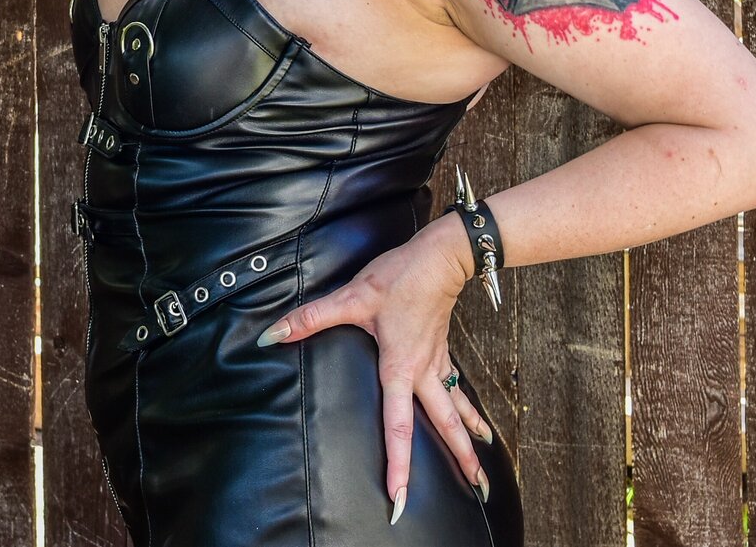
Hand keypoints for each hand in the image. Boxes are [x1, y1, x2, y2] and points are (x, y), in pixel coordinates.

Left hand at [254, 219, 496, 522]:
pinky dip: (468, 413)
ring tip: (481, 474)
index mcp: (401, 369)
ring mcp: (436, 364)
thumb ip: (312, 318)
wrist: (441, 256)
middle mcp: (423, 374)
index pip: (399, 428)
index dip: (399, 466)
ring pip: (457, 411)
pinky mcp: (441, 352)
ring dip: (469, 441)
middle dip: (460, 460)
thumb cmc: (400, 276)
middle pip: (445, 426)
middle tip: (476, 491)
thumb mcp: (353, 297)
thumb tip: (273, 334)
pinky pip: (457, 392)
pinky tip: (477, 426)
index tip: (400, 498)